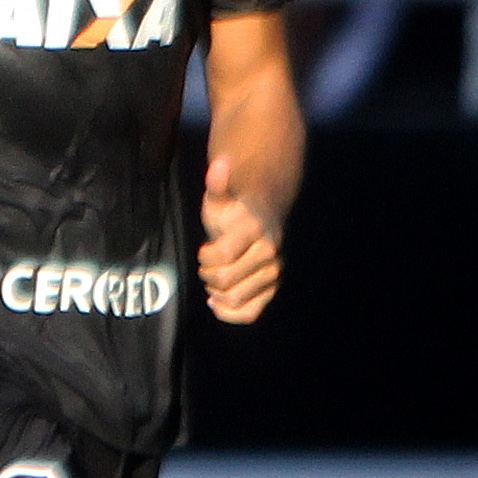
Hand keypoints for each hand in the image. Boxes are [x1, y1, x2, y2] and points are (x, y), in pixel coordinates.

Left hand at [196, 156, 283, 323]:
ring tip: (213, 280)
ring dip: (216, 292)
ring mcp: (272, 274)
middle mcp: (269, 254)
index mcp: (255, 231)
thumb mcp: (220, 198)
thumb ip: (218, 183)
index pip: (222, 257)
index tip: (205, 251)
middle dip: (208, 275)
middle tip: (206, 267)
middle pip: (226, 280)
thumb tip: (219, 163)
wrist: (260, 221)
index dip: (206, 257)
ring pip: (235, 299)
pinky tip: (217, 301)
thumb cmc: (233, 211)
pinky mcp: (270, 290)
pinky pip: (249, 314)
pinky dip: (229, 313)